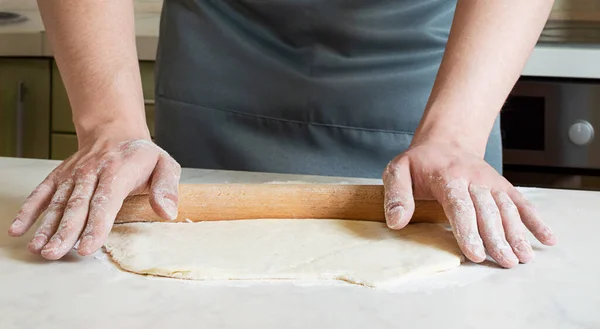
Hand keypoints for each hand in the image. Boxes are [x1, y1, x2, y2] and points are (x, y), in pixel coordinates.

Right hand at [7, 134, 180, 259]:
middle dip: (65, 231)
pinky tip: (19, 229)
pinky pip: (43, 192)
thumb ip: (167, 188)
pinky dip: (29, 210)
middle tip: (56, 253)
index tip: (87, 247)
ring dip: (46, 225)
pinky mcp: (61, 176)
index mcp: (118, 171)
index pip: (105, 201)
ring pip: (58, 202)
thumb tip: (168, 213)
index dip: (96, 225)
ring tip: (39, 248)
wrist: (115, 131)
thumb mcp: (165, 165)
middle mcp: (92, 172)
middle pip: (77, 205)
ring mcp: (74, 174)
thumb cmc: (142, 155)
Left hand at [382, 140, 556, 267]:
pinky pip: (521, 202)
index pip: (460, 206)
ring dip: (517, 233)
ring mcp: (491, 182)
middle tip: (505, 262)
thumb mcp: (397, 171)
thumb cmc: (419, 163)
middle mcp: (474, 178)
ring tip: (523, 258)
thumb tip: (397, 222)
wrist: (445, 141)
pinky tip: (547, 239)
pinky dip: (535, 220)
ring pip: (506, 209)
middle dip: (497, 238)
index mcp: (447, 176)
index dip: (468, 231)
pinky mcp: (502, 186)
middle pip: (487, 211)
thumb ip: (396, 196)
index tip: (475, 254)